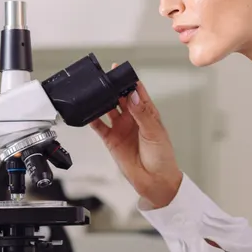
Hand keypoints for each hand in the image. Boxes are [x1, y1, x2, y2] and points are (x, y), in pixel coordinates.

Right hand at [89, 79, 182, 208]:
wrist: (155, 181)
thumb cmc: (162, 157)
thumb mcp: (154, 132)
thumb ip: (142, 113)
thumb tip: (133, 95)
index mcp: (147, 113)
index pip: (137, 92)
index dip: (129, 81)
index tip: (120, 71)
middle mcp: (133, 118)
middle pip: (120, 98)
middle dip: (113, 88)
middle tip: (104, 79)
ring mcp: (121, 128)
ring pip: (108, 109)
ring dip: (103, 101)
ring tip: (96, 93)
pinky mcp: (111, 140)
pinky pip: (99, 126)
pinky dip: (92, 119)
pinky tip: (88, 113)